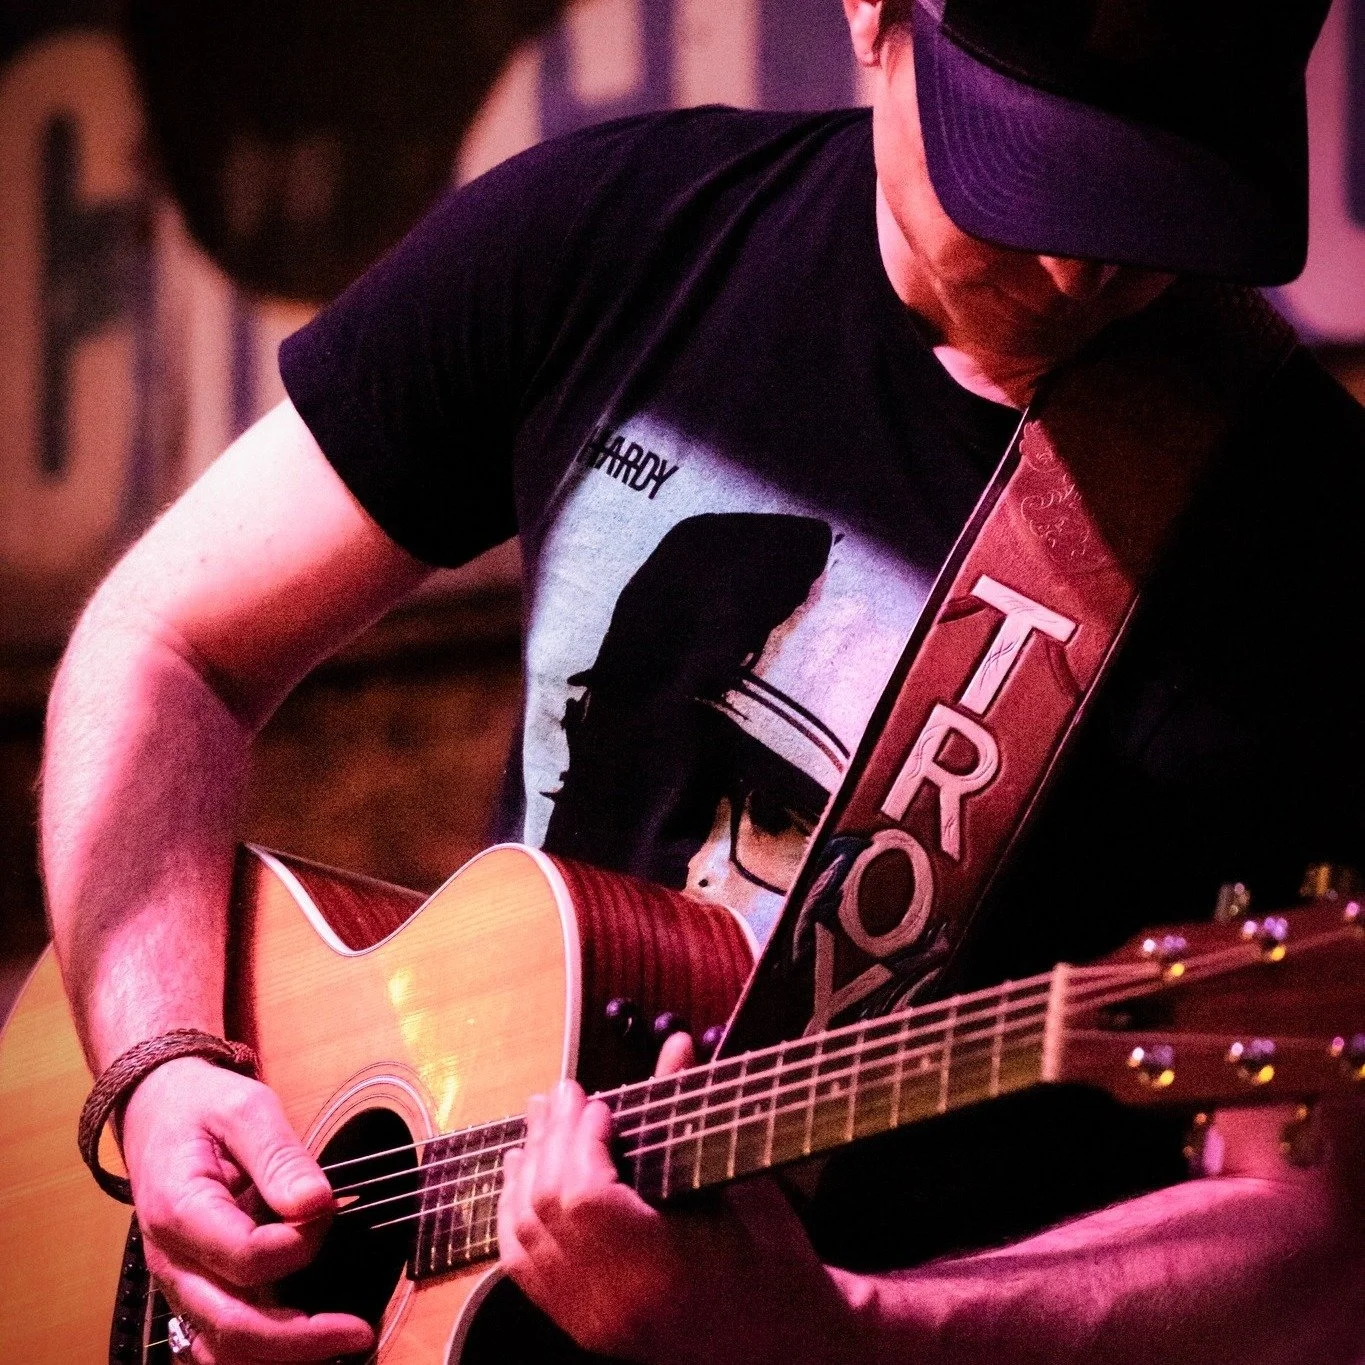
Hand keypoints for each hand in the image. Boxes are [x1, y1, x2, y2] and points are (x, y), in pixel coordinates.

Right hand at [120, 1056, 374, 1362]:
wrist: (159, 1109)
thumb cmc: (202, 1106)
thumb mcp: (244, 1107)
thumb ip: (279, 1156)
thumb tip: (316, 1203)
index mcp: (180, 1212)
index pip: (244, 1257)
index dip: (298, 1244)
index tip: (329, 1210)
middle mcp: (173, 1261)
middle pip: (231, 1324)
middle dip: (299, 1339)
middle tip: (359, 1332)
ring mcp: (182, 1281)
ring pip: (222, 1346)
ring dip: (282, 1355)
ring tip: (342, 1343)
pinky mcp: (196, 1287)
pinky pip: (221, 1339)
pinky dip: (263, 1351)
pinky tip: (308, 1340)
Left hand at [497, 1035, 862, 1364]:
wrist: (786, 1344)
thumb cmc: (775, 1262)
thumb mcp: (743, 1183)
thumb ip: (694, 1113)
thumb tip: (677, 1043)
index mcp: (661, 1271)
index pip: (585, 1198)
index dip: (581, 1139)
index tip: (600, 1103)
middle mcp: (615, 1305)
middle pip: (545, 1212)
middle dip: (548, 1141)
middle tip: (561, 1096)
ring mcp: (593, 1324)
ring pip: (523, 1242)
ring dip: (524, 1175)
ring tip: (538, 1126)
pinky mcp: (584, 1330)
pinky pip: (525, 1271)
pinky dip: (515, 1217)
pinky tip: (524, 1179)